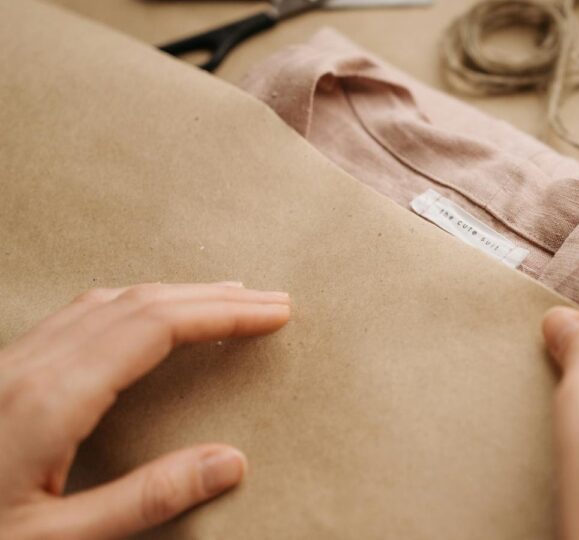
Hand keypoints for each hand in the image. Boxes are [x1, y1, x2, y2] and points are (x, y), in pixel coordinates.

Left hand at [0, 282, 290, 538]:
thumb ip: (144, 501)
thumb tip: (231, 461)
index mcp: (51, 399)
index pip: (156, 327)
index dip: (221, 314)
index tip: (274, 312)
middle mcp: (31, 366)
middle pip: (137, 302)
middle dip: (210, 296)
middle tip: (270, 301)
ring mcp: (11, 365)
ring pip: (105, 301)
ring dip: (172, 293)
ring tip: (222, 301)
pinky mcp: (2, 375)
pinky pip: (78, 316)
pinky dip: (131, 305)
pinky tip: (144, 319)